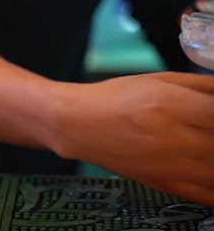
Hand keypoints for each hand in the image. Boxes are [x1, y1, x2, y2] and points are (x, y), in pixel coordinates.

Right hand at [51, 72, 213, 205]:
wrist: (77, 124)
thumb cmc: (116, 97)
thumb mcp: (159, 79)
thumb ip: (203, 84)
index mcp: (172, 104)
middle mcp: (173, 138)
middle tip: (212, 131)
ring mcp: (168, 165)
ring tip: (210, 149)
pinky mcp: (161, 183)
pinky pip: (206, 197)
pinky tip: (211, 172)